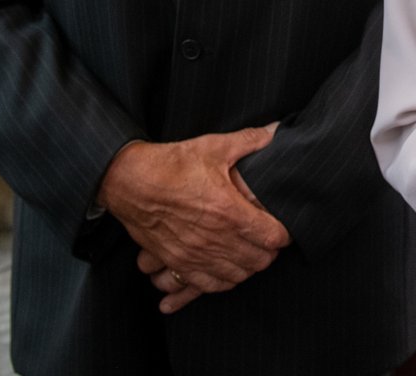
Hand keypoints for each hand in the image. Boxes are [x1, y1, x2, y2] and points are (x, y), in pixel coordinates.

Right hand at [97, 128, 289, 313]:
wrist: (130, 183)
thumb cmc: (172, 164)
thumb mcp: (213, 146)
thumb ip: (249, 140)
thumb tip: (274, 130)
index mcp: (229, 211)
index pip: (273, 237)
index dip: (284, 234)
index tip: (284, 227)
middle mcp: (215, 239)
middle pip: (259, 260)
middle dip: (269, 251)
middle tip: (269, 238)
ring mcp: (196, 255)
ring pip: (238, 275)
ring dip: (249, 266)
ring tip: (252, 251)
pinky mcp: (179, 262)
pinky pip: (210, 285)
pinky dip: (225, 280)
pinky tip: (229, 269)